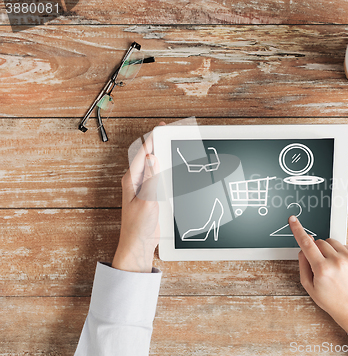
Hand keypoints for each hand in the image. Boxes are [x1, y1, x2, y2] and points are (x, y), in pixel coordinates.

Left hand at [112, 122, 165, 272]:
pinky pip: (157, 176)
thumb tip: (152, 157)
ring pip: (152, 165)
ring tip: (170, 144)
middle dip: (157, 142)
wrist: (138, 244)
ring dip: (160, 154)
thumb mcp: (147, 200)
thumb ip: (151, 178)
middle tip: (169, 132)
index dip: (153, 139)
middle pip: (146, 156)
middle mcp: (135, 181)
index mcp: (131, 180)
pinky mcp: (149, 194)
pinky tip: (170, 166)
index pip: (142, 153)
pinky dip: (164, 167)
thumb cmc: (138, 226)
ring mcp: (142, 187)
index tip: (162, 129)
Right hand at [289, 215, 347, 337]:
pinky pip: (341, 245)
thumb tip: (303, 247)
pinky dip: (338, 252)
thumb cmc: (329, 298)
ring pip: (330, 241)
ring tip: (331, 266)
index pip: (306, 244)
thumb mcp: (308, 285)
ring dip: (327, 250)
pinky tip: (340, 266)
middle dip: (315, 249)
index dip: (298, 230)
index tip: (293, 220)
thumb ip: (303, 264)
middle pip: (318, 242)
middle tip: (319, 264)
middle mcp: (336, 261)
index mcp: (322, 269)